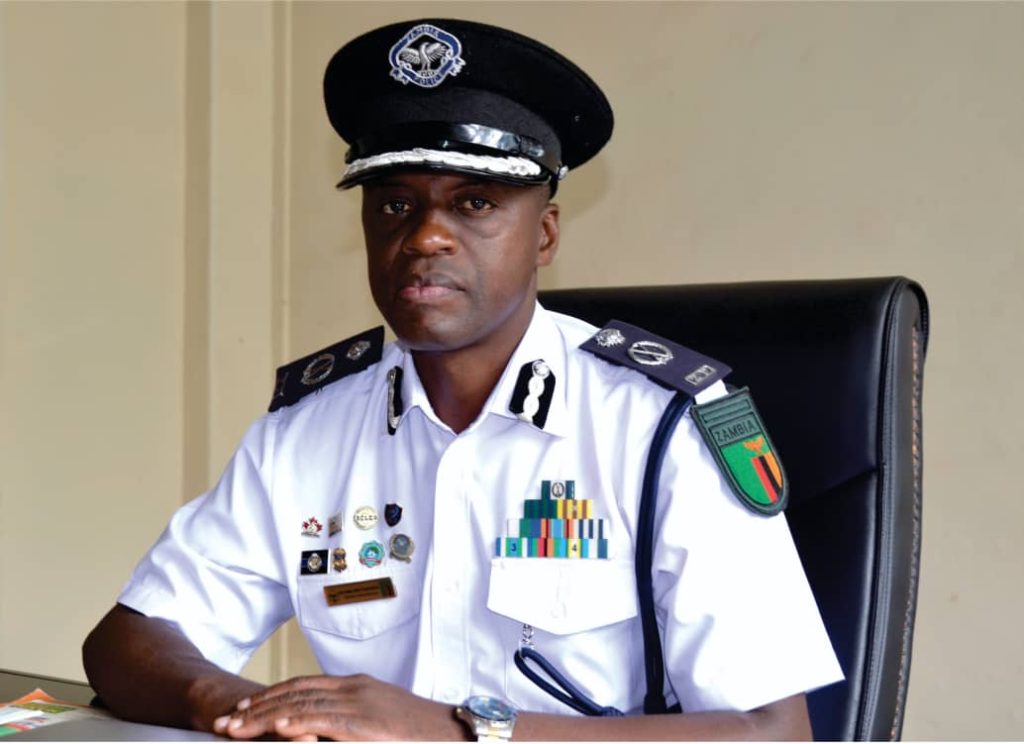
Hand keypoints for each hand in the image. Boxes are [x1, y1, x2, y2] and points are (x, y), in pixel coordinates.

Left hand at [212, 674, 466, 740]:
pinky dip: (300, 723)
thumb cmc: (419, 734)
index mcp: (355, 686)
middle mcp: (354, 689)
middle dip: (256, 708)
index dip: (270, 696)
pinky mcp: (368, 723)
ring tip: (237, 728)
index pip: (302, 686)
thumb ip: (350, 723)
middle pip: (294, 694)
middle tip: (225, 721)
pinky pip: (327, 721)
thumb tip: (321, 734)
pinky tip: (278, 729)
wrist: (454, 731)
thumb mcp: (379, 721)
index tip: (242, 709)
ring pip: (303, 707)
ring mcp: (361, 704)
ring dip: (265, 718)